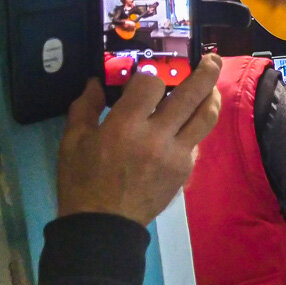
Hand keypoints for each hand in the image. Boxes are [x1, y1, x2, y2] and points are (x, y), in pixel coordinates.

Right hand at [57, 54, 222, 226]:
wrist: (104, 226)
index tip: (148, 72)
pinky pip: (198, 140)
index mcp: (125, 127)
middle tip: (212, 58)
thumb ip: (85, 108)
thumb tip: (94, 82)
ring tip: (212, 86)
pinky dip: (198, 126)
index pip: (151, 84)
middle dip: (205, 71)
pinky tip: (192, 121)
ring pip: (206, 117)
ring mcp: (177, 153)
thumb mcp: (73, 142)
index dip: (151, 72)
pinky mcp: (186, 169)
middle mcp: (157, 136)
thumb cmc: (83, 182)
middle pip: (192, 94)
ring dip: (212, 96)